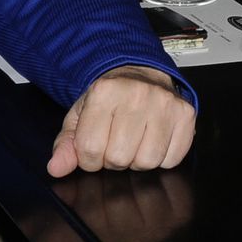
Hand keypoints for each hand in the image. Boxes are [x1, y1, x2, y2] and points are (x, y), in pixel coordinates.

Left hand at [47, 65, 196, 176]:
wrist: (141, 74)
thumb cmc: (109, 98)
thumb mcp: (80, 116)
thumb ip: (66, 144)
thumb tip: (56, 168)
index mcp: (105, 92)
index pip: (89, 150)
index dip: (89, 158)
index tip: (95, 145)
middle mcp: (137, 94)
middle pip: (119, 158)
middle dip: (113, 159)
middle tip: (116, 142)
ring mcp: (165, 103)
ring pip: (147, 162)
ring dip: (138, 160)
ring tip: (135, 142)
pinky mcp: (185, 114)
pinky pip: (172, 159)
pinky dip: (162, 158)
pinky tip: (154, 140)